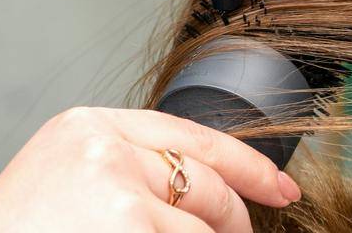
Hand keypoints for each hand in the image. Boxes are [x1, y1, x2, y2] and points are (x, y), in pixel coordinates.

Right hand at [0, 107, 300, 231]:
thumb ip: (130, 171)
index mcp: (88, 128)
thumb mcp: (68, 182)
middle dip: (232, 223)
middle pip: (208, 185)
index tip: (283, 189)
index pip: (192, 136)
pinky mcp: (128, 226)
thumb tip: (213, 193)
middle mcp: (105, 148)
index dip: (248, 166)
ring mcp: (118, 190)